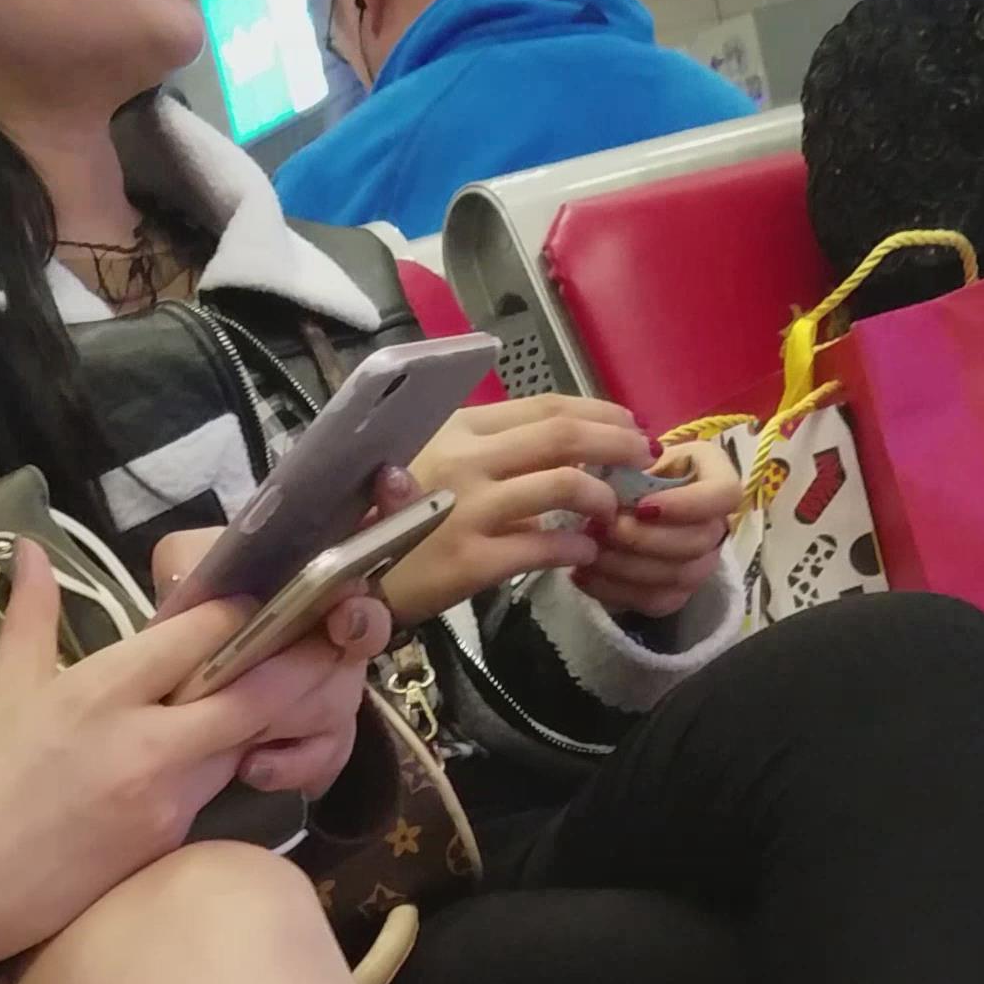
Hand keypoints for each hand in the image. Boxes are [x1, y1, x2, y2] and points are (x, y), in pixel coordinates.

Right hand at [0, 541, 379, 974]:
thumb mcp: (4, 690)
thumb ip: (32, 615)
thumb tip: (33, 548)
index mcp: (100, 691)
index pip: (201, 637)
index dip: (245, 613)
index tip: (268, 596)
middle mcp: (145, 742)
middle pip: (253, 695)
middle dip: (298, 665)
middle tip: (328, 639)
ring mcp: (165, 800)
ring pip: (244, 746)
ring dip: (262, 720)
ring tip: (280, 689)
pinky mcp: (169, 846)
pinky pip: (217, 794)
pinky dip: (226, 769)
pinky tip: (231, 753)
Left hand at [150, 520, 390, 791]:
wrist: (170, 703)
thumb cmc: (194, 621)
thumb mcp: (185, 573)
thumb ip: (196, 557)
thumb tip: (209, 568)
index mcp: (316, 573)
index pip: (376, 527)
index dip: (395, 504)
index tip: (389, 484)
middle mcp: (338, 626)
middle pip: (373, 623)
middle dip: (360, 620)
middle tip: (342, 620)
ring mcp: (335, 684)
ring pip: (342, 695)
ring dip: (296, 707)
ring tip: (250, 719)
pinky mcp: (324, 741)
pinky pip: (328, 755)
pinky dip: (290, 763)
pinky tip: (252, 765)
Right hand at [380, 395, 654, 623]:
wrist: (340, 577)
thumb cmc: (384, 520)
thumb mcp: (430, 463)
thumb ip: (483, 452)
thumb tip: (548, 446)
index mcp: (458, 428)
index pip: (544, 406)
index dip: (597, 412)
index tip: (626, 424)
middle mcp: (466, 459)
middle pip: (563, 435)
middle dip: (617, 444)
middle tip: (643, 459)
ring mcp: (468, 509)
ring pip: (563, 485)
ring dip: (603, 497)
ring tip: (614, 511)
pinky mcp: (469, 560)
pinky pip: (544, 548)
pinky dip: (576, 548)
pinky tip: (585, 553)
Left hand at [568, 441, 740, 622]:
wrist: (610, 502)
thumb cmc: (621, 470)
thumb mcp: (627, 456)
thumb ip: (631, 464)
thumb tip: (619, 480)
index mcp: (716, 477)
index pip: (725, 494)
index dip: (687, 505)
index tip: (642, 506)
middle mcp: (718, 523)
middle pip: (699, 542)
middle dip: (645, 539)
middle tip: (603, 529)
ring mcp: (702, 561)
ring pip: (679, 576)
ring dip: (628, 567)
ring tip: (588, 552)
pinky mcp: (678, 591)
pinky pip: (657, 601)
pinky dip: (617, 590)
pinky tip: (584, 575)